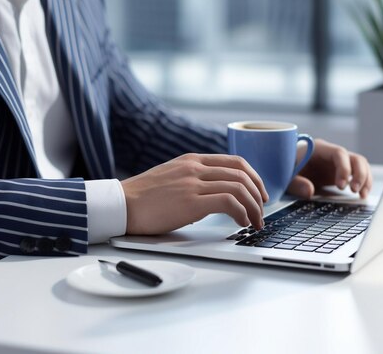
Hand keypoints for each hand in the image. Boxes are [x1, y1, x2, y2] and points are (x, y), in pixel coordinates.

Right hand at [121, 153, 268, 234]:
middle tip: (262, 210)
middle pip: (242, 173)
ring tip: (255, 222)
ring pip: (240, 187)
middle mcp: (195, 168)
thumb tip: (212, 196)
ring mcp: (193, 183)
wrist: (120, 204)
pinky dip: (242, 212)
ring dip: (254, 207)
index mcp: (192, 160)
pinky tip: (241, 223)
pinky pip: (229, 202)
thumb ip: (192, 179)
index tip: (259, 193)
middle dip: (258, 194)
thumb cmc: (142, 197)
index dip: (254, 177)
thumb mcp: (170, 177)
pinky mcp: (191, 201)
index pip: (235, 161)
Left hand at [287, 139, 372, 198]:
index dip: (344, 169)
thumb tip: (309, 191)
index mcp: (319, 149)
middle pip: (355, 158)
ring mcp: (338, 162)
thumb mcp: (286, 177)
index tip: (341, 186)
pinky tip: (361, 195)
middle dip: (359, 174)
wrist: (285, 168)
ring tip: (361, 195)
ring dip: (365, 179)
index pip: (339, 153)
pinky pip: (358, 174)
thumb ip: (296, 183)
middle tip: (354, 191)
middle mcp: (331, 154)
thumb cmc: (285, 168)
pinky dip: (363, 183)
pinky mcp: (340, 171)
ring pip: (360, 165)